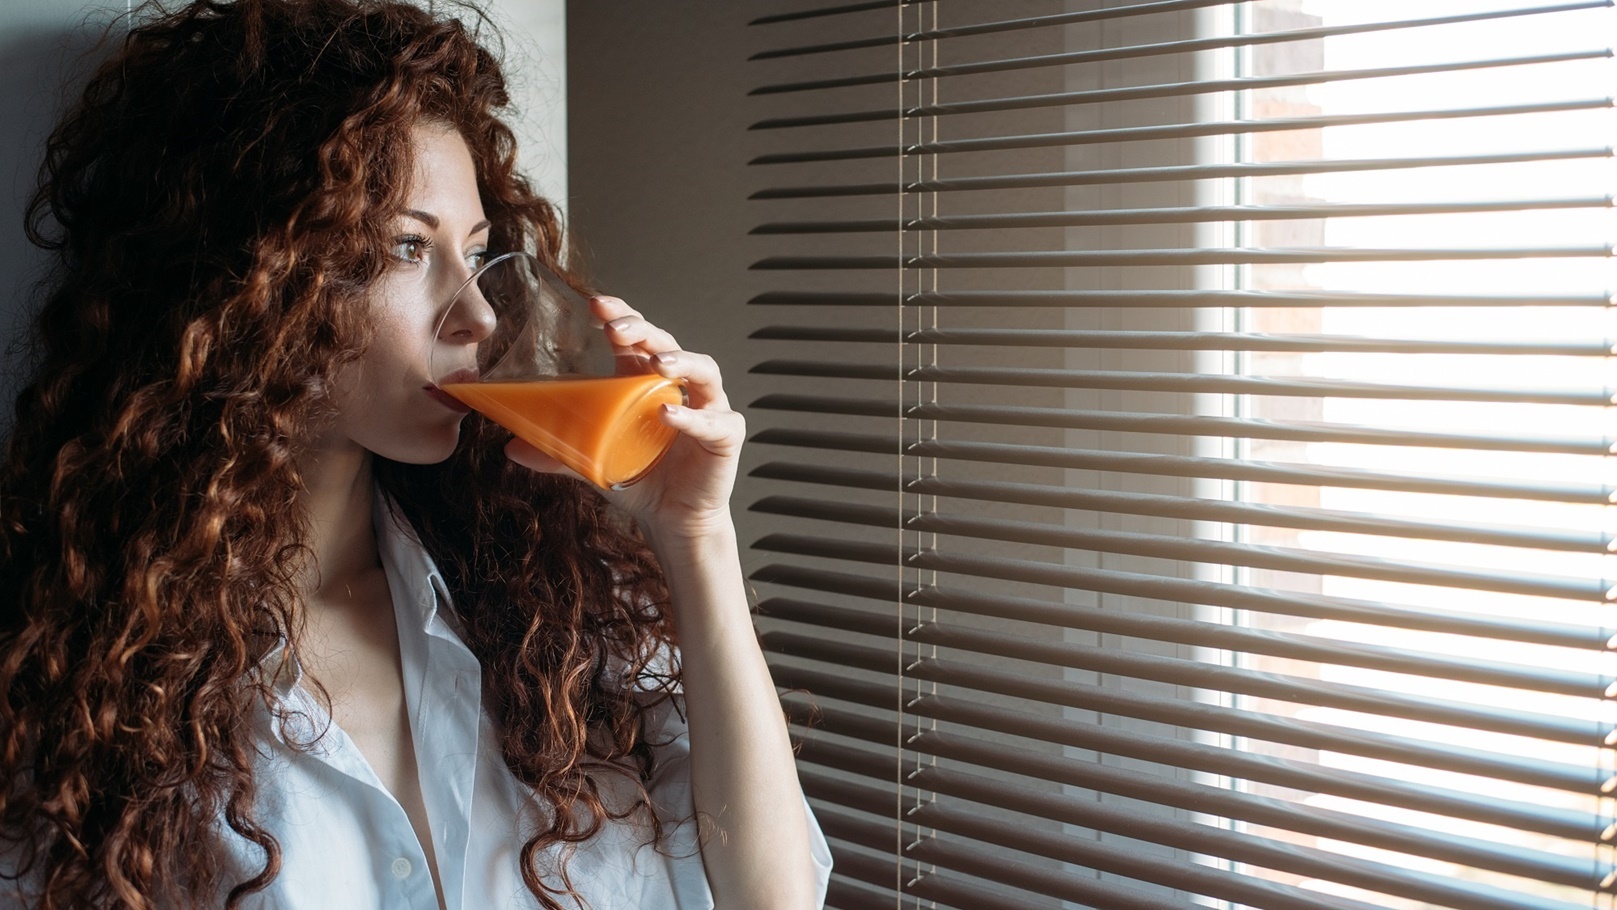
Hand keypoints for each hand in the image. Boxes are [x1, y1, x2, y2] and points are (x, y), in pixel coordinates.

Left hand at [503, 295, 743, 538]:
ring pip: (703, 370)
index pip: (637, 337)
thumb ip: (557, 452)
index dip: (621, 315)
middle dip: (643, 330)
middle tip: (616, 328)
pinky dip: (693, 417)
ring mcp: (707, 407)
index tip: (596, 304)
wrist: (671, 521)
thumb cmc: (639, 479)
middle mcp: (679, 387)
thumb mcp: (592, 460)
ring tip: (656, 363)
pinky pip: (715, 421)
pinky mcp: (726, 435)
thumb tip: (511, 447)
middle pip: (667, 344)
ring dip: (681, 360)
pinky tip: (668, 414)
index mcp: (645, 382)